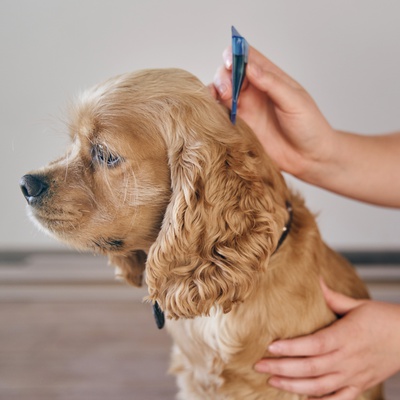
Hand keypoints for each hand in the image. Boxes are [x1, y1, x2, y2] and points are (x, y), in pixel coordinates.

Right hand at [212, 46, 335, 181]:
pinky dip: (213, 111)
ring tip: (222, 99)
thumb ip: (272, 84)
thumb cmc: (309, 126)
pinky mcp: (239, 126)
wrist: (308, 157)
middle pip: (228, 73)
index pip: (247, 56)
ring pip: (220, 92)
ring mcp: (245, 108)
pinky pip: (220, 114)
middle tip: (227, 90)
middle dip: (223, 76)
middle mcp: (254, 90)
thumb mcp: (294, 101)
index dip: (234, 53)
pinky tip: (215, 113)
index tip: (231, 61)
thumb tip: (250, 67)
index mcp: (269, 77)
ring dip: (215, 91)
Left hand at [254, 281, 399, 398]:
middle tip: (259, 365)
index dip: (291, 348)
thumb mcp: (358, 304)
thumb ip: (332, 296)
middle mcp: (347, 359)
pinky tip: (302, 398)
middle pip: (310, 368)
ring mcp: (353, 376)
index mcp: (346, 337)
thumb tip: (313, 279)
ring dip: (293, 386)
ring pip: (319, 387)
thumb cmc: (384, 320)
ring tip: (272, 381)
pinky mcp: (359, 385)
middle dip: (282, 368)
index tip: (270, 347)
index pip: (313, 345)